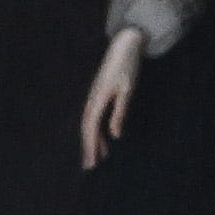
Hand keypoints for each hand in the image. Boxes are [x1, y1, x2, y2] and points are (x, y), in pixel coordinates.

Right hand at [78, 27, 148, 168]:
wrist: (124, 47)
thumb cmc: (128, 67)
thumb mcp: (128, 90)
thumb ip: (120, 112)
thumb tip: (114, 135)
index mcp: (98, 99)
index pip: (90, 127)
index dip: (90, 146)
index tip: (91, 162)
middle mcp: (93, 99)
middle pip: (87, 128)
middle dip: (88, 147)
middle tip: (89, 167)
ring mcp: (95, 98)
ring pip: (90, 124)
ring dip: (93, 141)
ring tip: (97, 159)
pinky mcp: (100, 96)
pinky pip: (96, 117)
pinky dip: (99, 131)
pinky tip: (105, 140)